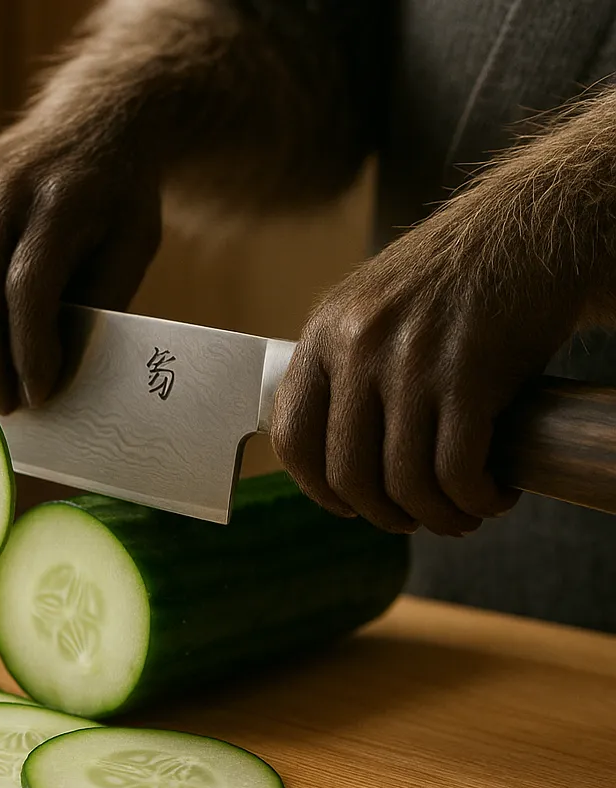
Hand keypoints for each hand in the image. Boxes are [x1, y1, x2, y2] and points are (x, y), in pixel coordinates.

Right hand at [0, 127, 161, 414]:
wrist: (92, 125)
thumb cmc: (118, 201)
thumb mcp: (132, 249)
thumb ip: (97, 305)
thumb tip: (53, 374)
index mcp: (58, 202)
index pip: (27, 292)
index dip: (29, 352)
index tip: (38, 396)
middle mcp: (0, 190)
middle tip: (2, 407)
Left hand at [270, 201, 582, 536]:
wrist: (535, 227)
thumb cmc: (456, 280)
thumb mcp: (374, 309)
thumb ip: (344, 368)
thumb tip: (327, 450)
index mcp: (325, 332)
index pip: (292, 436)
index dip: (317, 489)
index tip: (348, 505)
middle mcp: (359, 346)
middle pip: (348, 473)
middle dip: (383, 515)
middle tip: (414, 519)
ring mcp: (412, 360)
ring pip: (405, 482)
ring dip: (438, 517)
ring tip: (463, 513)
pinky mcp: (470, 374)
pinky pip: (456, 471)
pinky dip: (477, 500)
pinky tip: (494, 495)